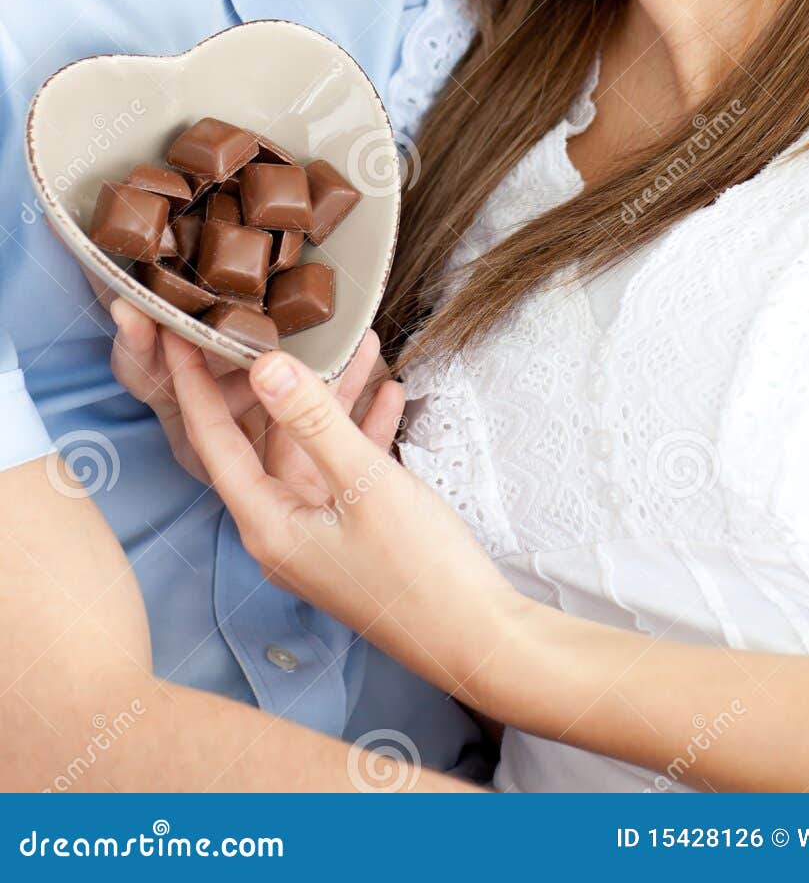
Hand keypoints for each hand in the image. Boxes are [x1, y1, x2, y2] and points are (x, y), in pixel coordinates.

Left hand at [167, 337, 533, 703]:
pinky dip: (364, 428)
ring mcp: (320, 529)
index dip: (195, 383)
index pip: (215, 440)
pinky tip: (390, 391)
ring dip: (336, 396)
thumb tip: (263, 366)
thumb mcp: (365, 483)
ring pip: (314, 445)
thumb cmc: (419, 574)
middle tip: (276, 321)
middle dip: (284, 376)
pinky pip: (347, 466)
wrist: (478, 638)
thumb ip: (313, 421)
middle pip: (267, 436)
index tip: (180, 332)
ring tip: (361, 341)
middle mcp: (283, 527)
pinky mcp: (354, 529)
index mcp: (267, 524)